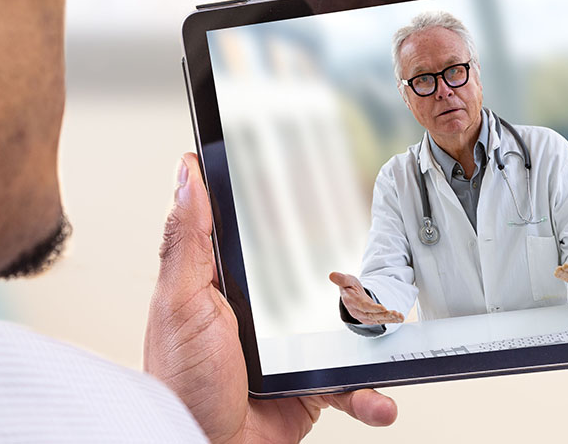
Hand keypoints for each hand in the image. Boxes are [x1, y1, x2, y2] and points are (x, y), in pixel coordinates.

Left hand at [144, 153, 397, 443]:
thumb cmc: (180, 383)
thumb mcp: (180, 300)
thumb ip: (187, 240)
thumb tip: (187, 172)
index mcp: (227, 282)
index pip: (258, 232)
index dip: (281, 206)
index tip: (308, 175)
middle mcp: (263, 312)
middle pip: (314, 275)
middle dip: (348, 272)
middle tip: (373, 259)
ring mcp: (291, 349)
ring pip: (344, 327)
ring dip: (371, 331)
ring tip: (388, 325)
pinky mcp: (311, 386)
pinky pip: (350, 384)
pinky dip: (369, 393)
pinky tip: (378, 396)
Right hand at [328, 272, 404, 324]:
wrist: (351, 295)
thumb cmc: (349, 287)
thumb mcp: (346, 280)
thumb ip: (341, 279)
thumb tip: (332, 275)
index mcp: (352, 302)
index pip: (363, 306)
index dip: (372, 308)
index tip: (382, 308)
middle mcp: (358, 311)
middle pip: (372, 315)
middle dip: (384, 315)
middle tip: (395, 313)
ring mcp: (365, 316)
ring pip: (378, 319)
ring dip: (390, 319)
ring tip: (399, 316)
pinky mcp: (371, 317)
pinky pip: (381, 320)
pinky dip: (391, 320)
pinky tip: (399, 318)